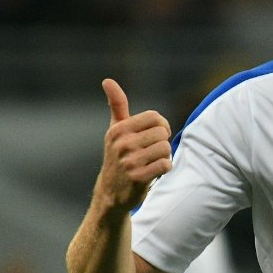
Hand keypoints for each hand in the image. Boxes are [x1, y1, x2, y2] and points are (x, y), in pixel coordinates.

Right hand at [97, 78, 171, 213]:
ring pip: (165, 149)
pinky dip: (164, 169)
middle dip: (162, 143)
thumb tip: (107, 80)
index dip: (161, 126)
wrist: (112, 192)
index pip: (155, 117)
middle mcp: (122, 144)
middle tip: (150, 153)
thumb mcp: (116, 129)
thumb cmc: (119, 155)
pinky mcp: (138, 178)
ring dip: (164, 157)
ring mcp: (129, 161)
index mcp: (118, 129)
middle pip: (162, 133)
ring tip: (150, 162)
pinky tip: (153, 172)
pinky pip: (165, 165)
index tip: (154, 135)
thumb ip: (117, 104)